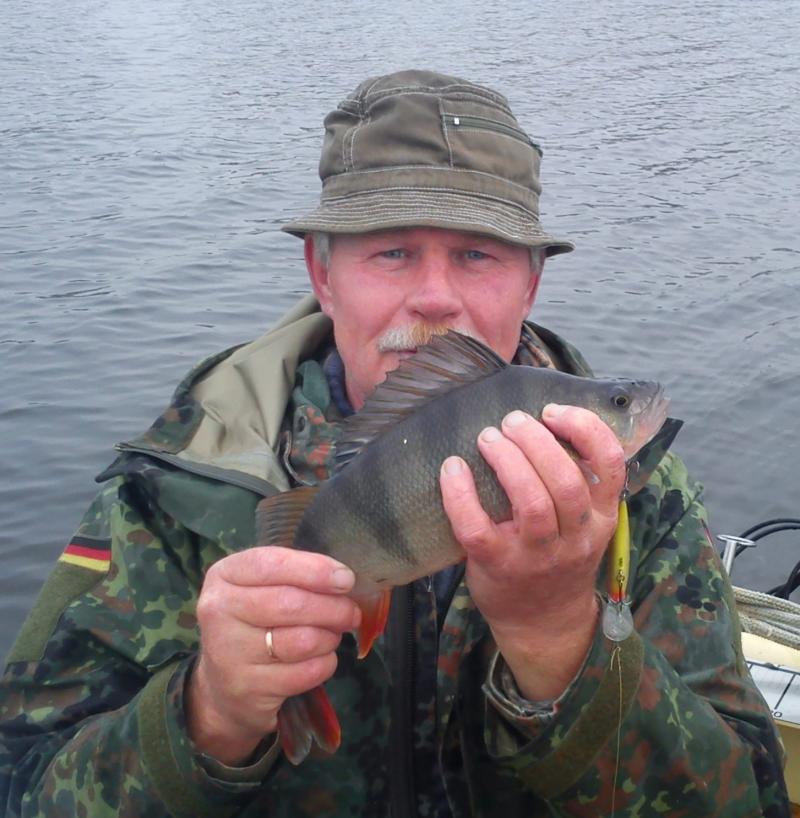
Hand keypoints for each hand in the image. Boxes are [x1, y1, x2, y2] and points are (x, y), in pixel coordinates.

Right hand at [186, 546, 359, 764]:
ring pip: (303, 640)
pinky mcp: (247, 688)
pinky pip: (306, 673)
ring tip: (332, 635)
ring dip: (330, 637)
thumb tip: (344, 579)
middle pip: (291, 604)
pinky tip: (320, 658)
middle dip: (333, 608)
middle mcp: (218, 611)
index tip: (346, 579)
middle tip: (351, 612)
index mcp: (224, 576)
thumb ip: (297, 576)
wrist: (223, 685)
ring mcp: (229, 653)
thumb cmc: (254, 622)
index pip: (273, 564)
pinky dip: (325, 663)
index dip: (315, 570)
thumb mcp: (262, 588)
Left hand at [439, 404, 625, 699]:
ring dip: (507, 460)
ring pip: (531, 502)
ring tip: (488, 436)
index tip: (555, 411)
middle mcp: (576, 538)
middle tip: (510, 421)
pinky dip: (461, 495)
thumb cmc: (558, 560)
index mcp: (601, 519)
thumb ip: (577, 485)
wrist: (543, 624)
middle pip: (565, 481)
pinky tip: (452, 468)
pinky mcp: (498, 567)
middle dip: (536, 441)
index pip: (611, 467)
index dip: (586, 430)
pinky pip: (477, 528)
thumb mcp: (585, 526)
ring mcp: (537, 557)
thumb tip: (542, 423)